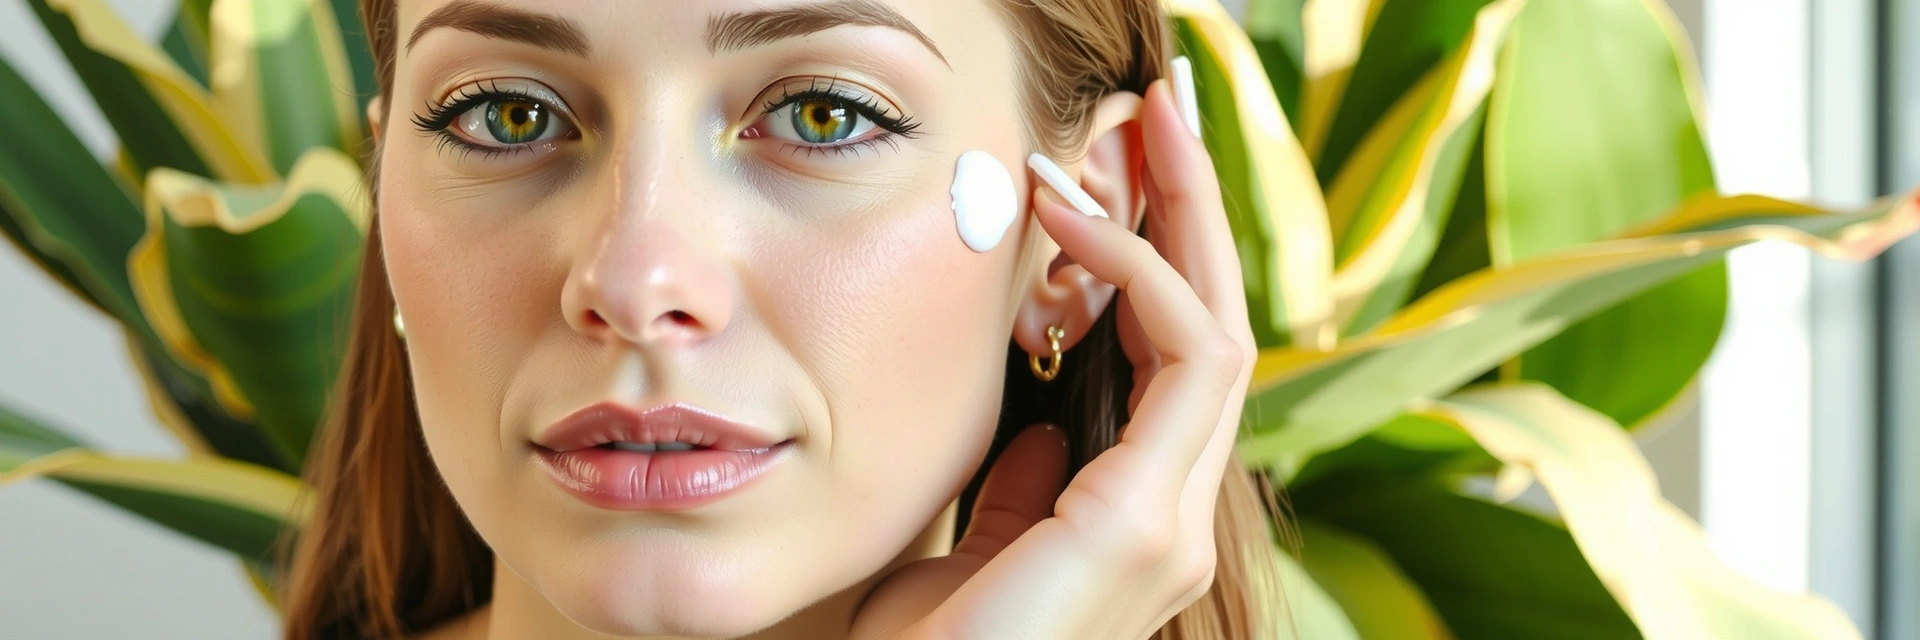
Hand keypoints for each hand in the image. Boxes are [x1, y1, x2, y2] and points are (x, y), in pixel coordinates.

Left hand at [852, 74, 1257, 638]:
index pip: (1171, 356)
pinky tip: (1078, 214)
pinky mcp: (1145, 524)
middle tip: (1159, 102)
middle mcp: (1170, 511)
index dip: (1150, 252)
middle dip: (1190, 205)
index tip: (1102, 168)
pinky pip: (1185, 357)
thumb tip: (1037, 432)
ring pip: (1217, 324)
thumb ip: (1011, 493)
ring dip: (1178, 210)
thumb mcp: (963, 549)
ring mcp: (1170, 518)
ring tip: (1135, 117)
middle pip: (1212, 322)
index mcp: (1131, 512)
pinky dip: (1141, 271)